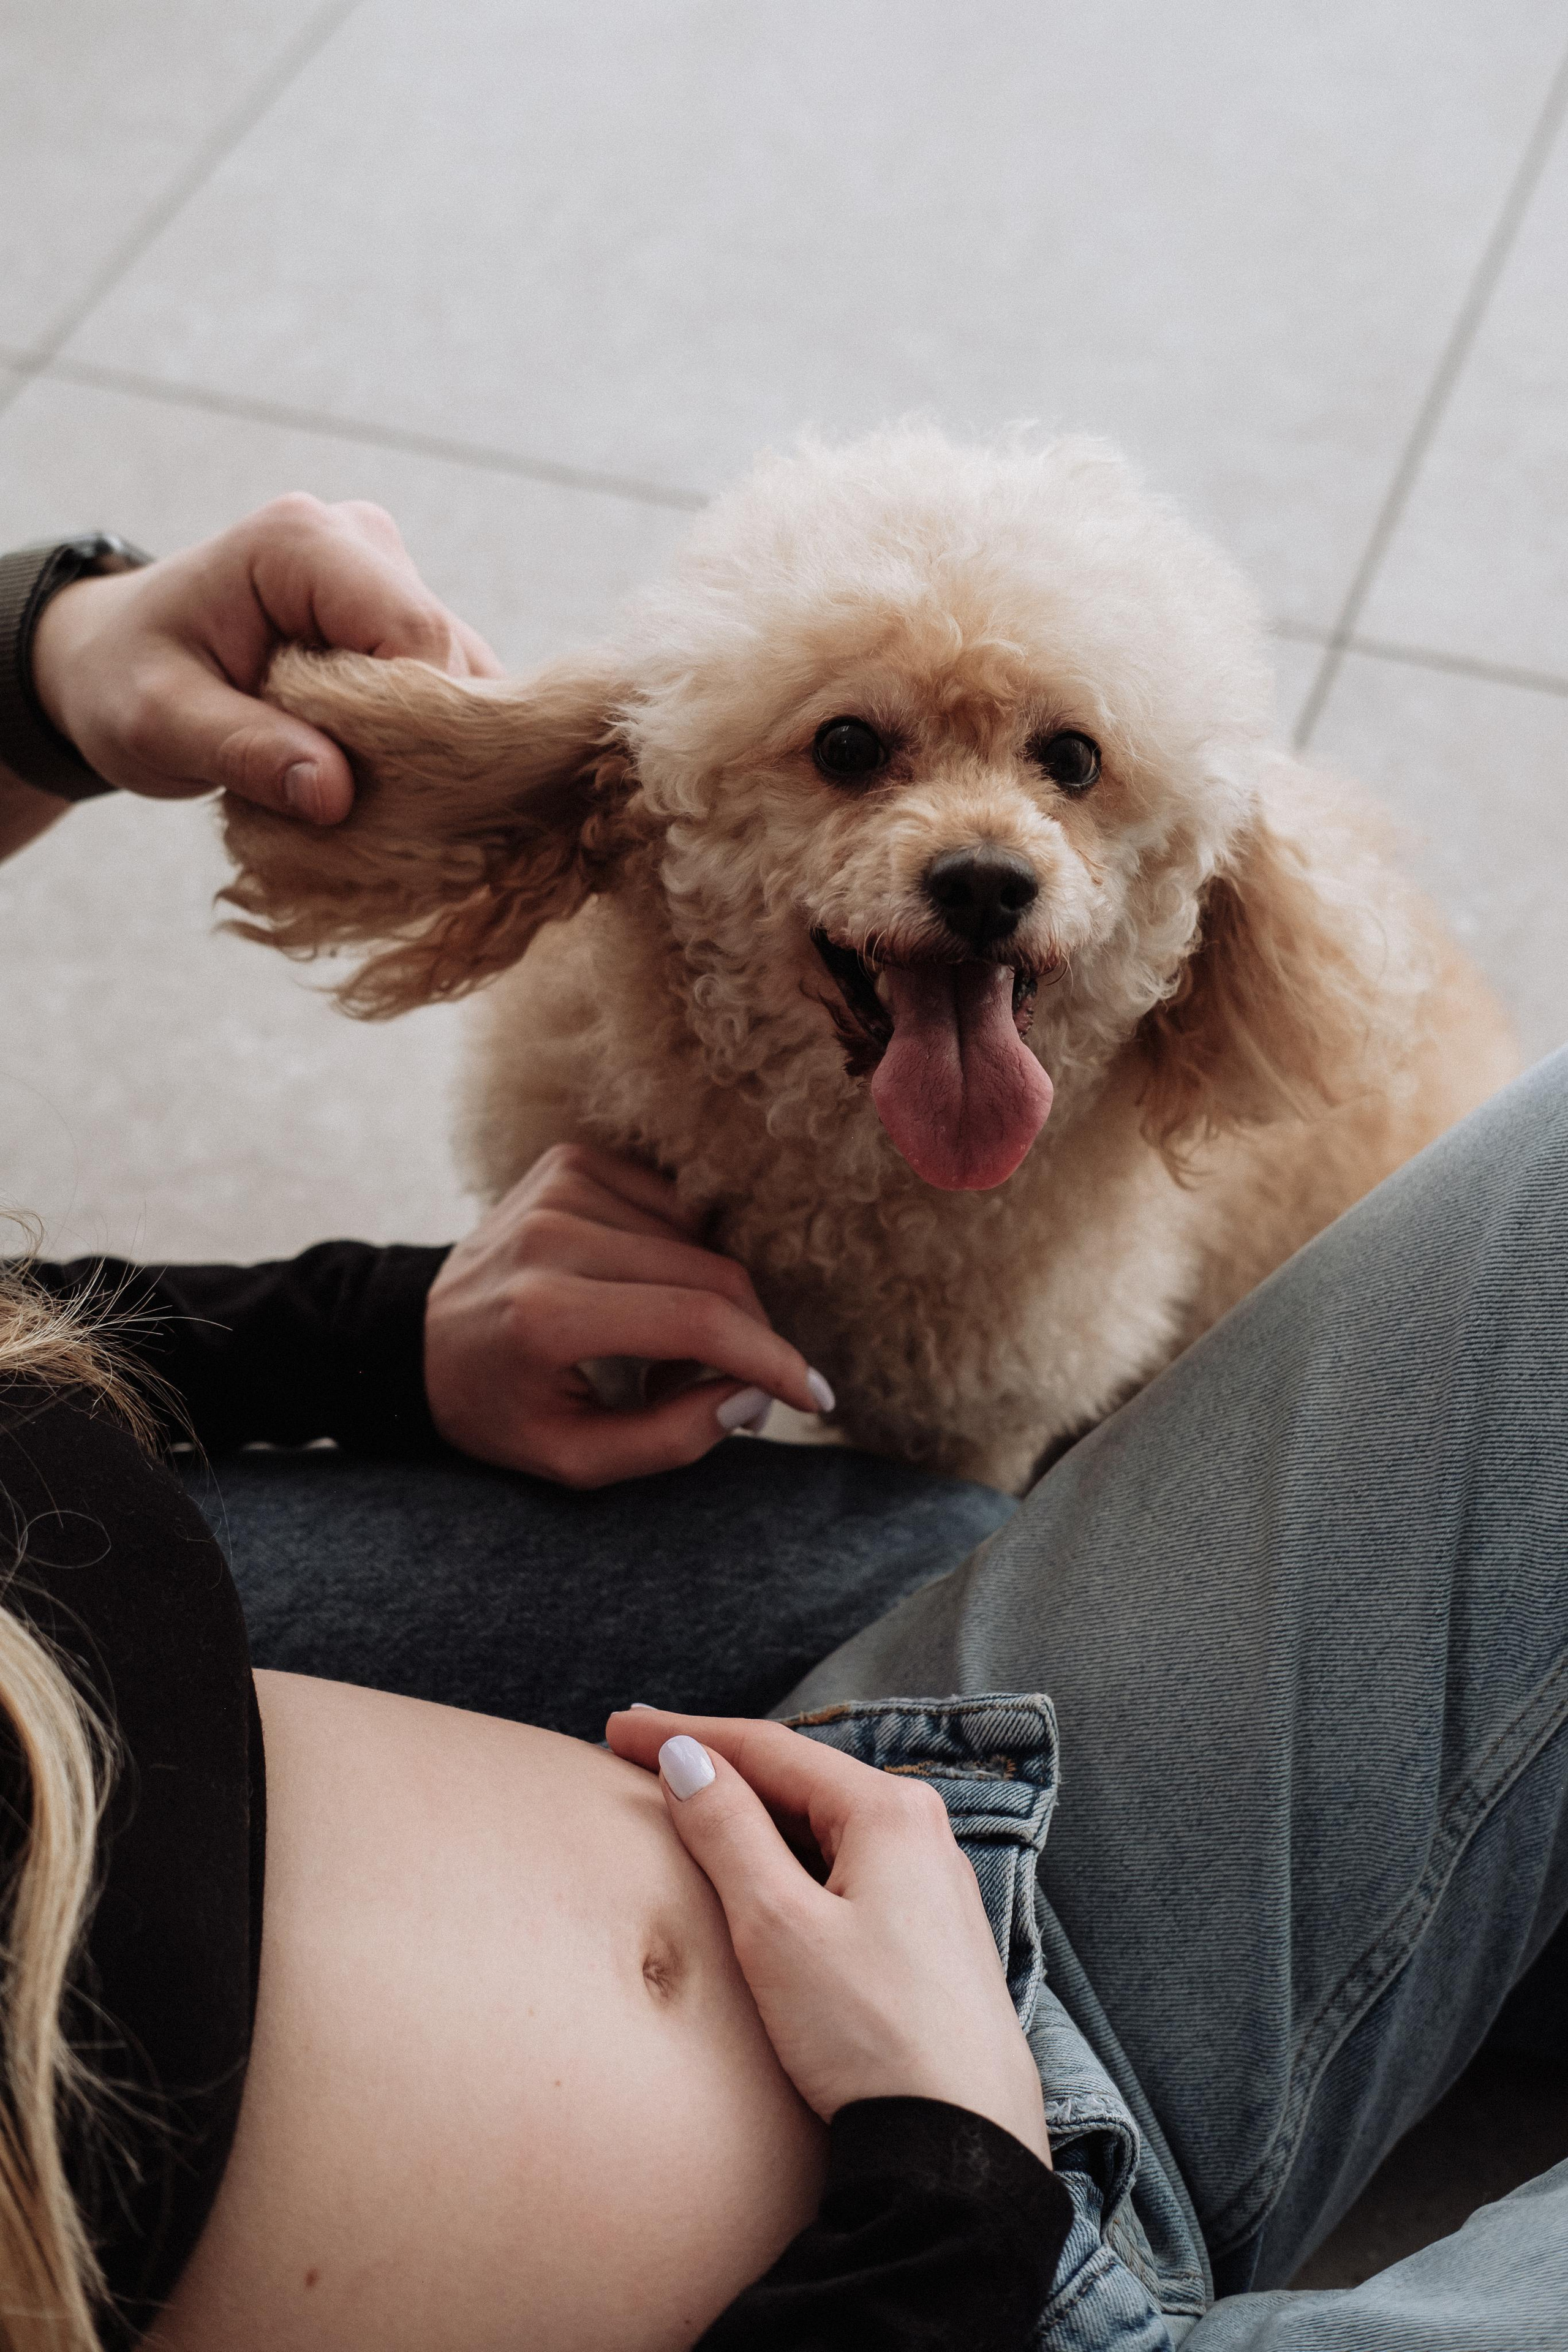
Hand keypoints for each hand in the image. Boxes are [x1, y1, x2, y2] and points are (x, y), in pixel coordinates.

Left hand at [27, 495, 499, 822]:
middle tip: (364, 816)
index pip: (413, 636)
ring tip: (363, 801)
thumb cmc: (123, 680)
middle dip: (420, 747)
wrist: (110, 659)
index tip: (375, 802)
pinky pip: (447, 692)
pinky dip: (421, 747)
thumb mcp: (157, 722)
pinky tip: (375, 782)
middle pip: (446, 658)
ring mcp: (388, 578)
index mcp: (303, 541)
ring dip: (424, 752)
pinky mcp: (400, 619)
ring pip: (460, 681)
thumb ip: (242, 751)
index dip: (416, 727)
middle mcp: (363, 542)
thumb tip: (334, 796)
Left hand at [423, 1144, 835, 1486]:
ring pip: (698, 1242)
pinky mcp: (570, 1161)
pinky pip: (672, 1207)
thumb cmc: (496, 1408)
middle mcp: (553, 1236)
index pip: (695, 1322)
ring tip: (658, 1352)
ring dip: (705, 1302)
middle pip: (710, 1276)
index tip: (813, 1396)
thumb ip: (669, 1439)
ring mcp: (561, 1186)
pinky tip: (642, 1295)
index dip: (770, 1360)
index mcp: (546, 1314)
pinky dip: (678, 1256)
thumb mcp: (570, 1458)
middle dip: (746, 1339)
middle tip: (731, 1391)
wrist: (415, 1337)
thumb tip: (752, 1396)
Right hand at [606, 1707, 1051, 2165]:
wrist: (961, 2146)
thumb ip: (727, 1831)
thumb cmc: (870, 2035)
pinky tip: (758, 1872)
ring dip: (753, 1813)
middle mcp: (921, 1832)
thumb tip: (684, 1759)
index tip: (618, 1729)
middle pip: (799, 1780)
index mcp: (890, 1811)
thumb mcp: (778, 1926)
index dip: (685, 1735)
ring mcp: (931, 1885)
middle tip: (643, 1756)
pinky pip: (846, 1867)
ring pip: (823, 1825)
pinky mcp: (928, 1936)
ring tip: (691, 1807)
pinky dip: (789, 1858)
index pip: (768, 1749)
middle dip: (720, 1766)